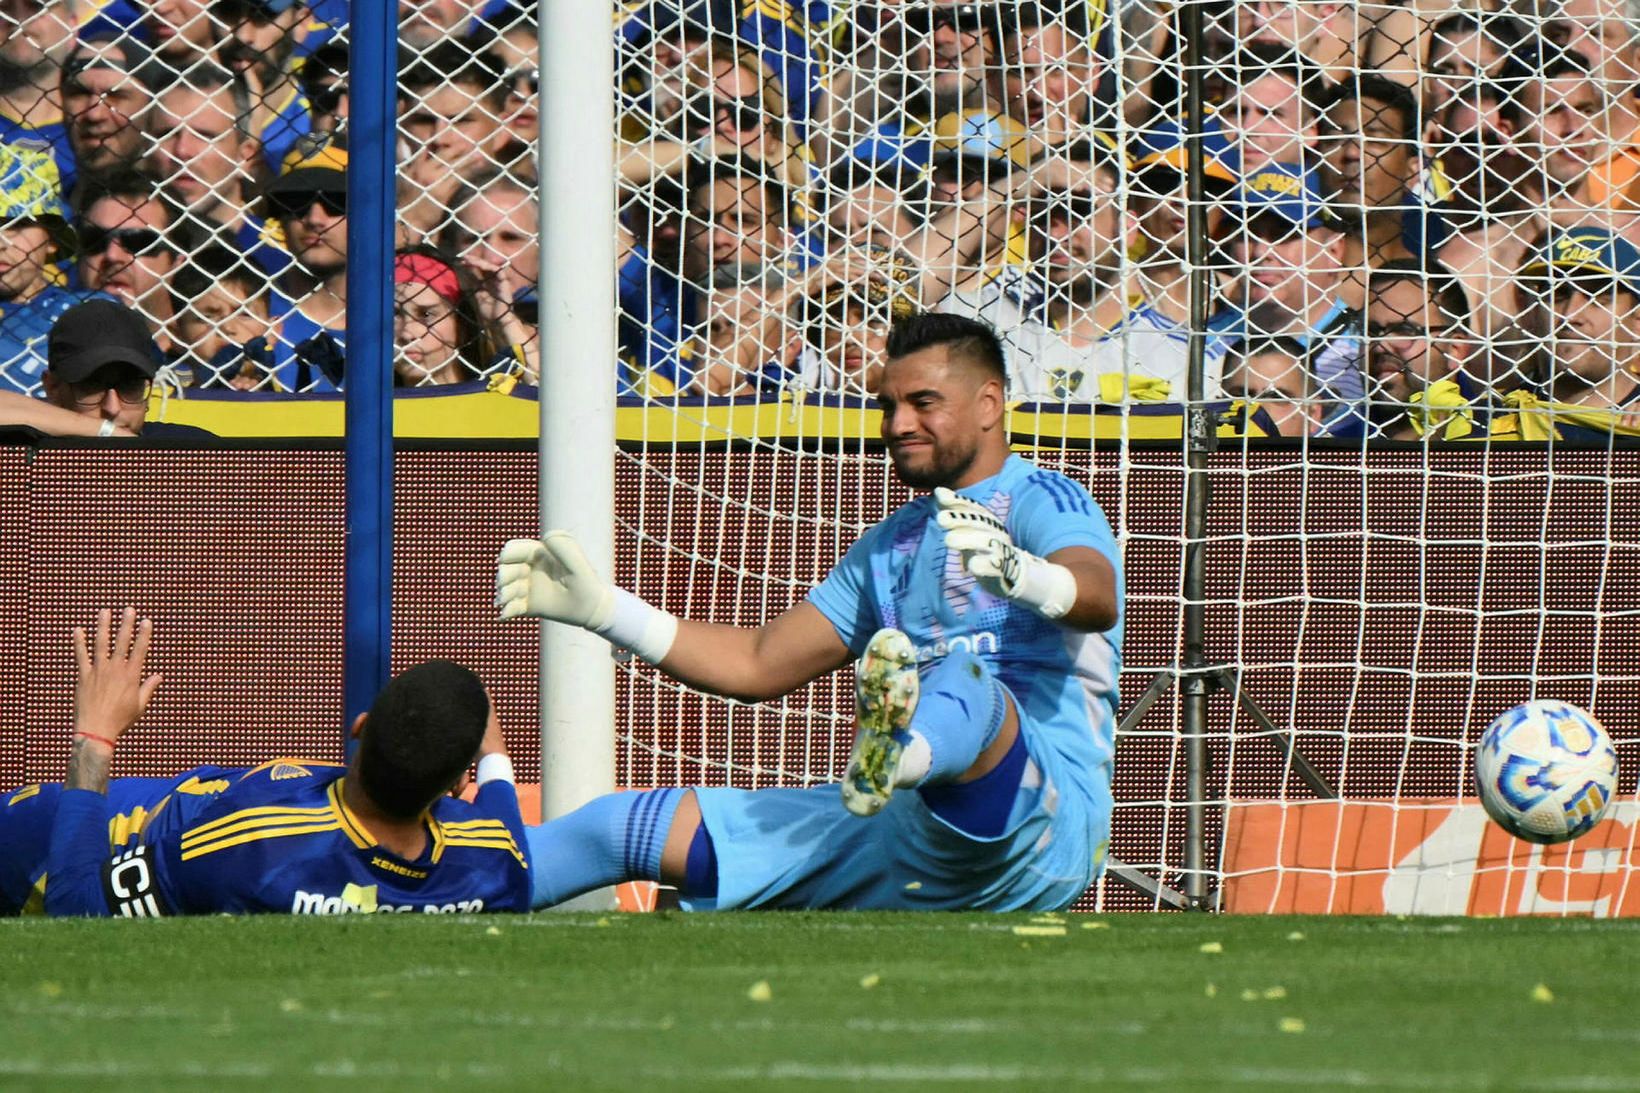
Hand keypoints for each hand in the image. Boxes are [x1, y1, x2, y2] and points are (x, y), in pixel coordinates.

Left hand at [72, 607, 162, 744]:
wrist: (96, 730)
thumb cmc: (120, 720)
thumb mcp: (139, 705)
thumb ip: (148, 688)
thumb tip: (159, 676)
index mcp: (131, 676)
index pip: (140, 650)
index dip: (144, 634)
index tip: (147, 621)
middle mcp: (116, 670)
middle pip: (122, 642)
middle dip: (126, 624)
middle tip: (129, 610)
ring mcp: (98, 671)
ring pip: (101, 644)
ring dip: (103, 626)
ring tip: (105, 612)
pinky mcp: (84, 676)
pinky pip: (81, 655)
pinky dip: (80, 642)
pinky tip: (79, 630)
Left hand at [463, 254, 519, 327]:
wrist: (496, 321)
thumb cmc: (487, 311)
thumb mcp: (475, 294)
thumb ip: (470, 283)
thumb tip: (461, 271)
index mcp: (486, 283)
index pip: (477, 270)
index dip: (469, 265)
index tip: (458, 262)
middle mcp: (492, 280)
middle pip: (483, 266)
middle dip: (473, 261)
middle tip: (462, 258)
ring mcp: (499, 280)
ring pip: (490, 266)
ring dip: (479, 262)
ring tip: (469, 260)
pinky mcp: (504, 282)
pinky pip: (497, 271)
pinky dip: (489, 267)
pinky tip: (480, 265)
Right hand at [494, 533, 615, 626]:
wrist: (592, 608)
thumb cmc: (587, 582)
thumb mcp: (577, 564)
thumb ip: (564, 548)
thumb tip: (545, 538)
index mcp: (539, 554)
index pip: (514, 549)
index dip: (507, 554)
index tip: (505, 560)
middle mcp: (530, 569)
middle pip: (505, 569)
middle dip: (503, 576)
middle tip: (507, 584)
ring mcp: (528, 588)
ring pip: (505, 589)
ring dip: (503, 594)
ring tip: (506, 601)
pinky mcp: (529, 606)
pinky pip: (511, 608)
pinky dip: (506, 611)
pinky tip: (505, 615)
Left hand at [934, 487, 1021, 597]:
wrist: (1014, 572)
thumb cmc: (986, 547)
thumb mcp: (971, 528)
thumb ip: (956, 512)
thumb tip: (938, 491)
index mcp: (988, 521)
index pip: (973, 508)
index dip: (957, 501)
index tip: (939, 496)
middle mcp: (996, 531)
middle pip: (979, 522)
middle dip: (960, 519)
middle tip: (941, 519)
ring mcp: (1001, 549)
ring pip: (986, 542)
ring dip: (968, 539)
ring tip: (948, 539)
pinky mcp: (1004, 569)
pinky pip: (995, 566)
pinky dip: (985, 565)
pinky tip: (972, 566)